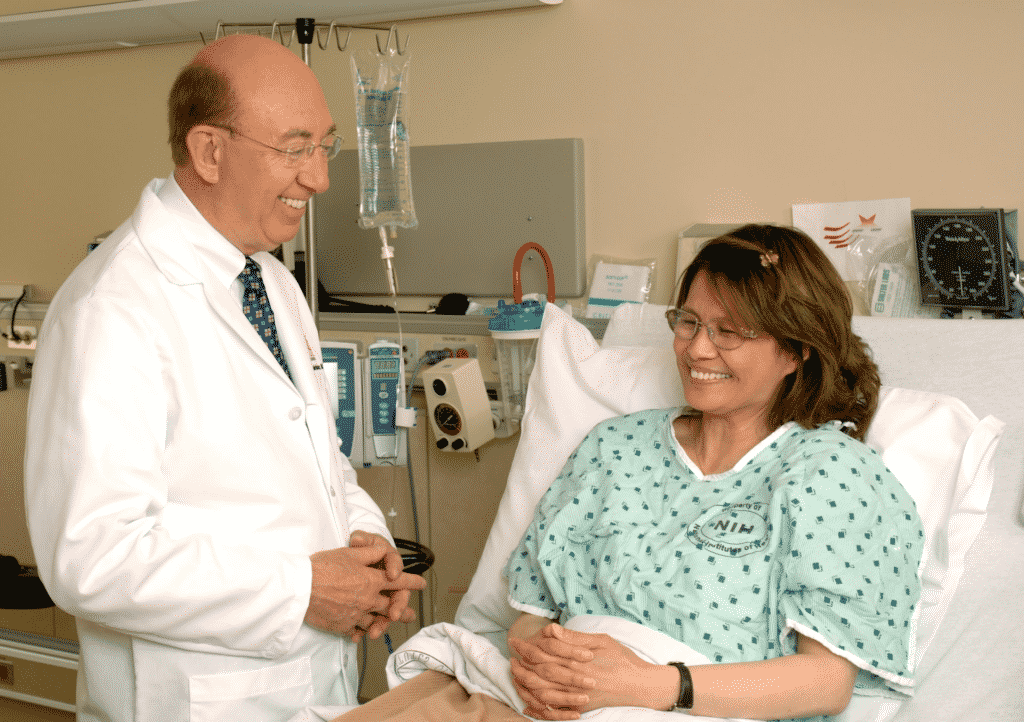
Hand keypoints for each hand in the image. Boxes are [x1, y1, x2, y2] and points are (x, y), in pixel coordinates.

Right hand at [304, 538, 425, 641]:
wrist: (300, 588)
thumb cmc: (323, 567)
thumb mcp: (349, 553)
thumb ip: (369, 553)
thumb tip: (382, 551)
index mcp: (372, 580)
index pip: (398, 581)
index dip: (412, 582)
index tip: (421, 584)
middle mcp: (368, 599)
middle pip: (390, 606)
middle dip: (402, 609)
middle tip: (410, 615)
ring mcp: (356, 615)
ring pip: (375, 622)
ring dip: (383, 624)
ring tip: (387, 627)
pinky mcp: (343, 626)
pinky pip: (357, 631)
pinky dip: (360, 632)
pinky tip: (361, 634)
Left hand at [510, 624, 674, 716]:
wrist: (640, 685)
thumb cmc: (622, 659)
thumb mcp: (601, 641)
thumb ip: (574, 638)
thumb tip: (551, 630)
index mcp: (577, 661)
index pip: (543, 653)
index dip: (526, 647)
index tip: (515, 641)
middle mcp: (574, 679)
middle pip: (539, 673)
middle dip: (521, 664)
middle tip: (510, 657)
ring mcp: (576, 696)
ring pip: (542, 692)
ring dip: (525, 684)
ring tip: (516, 675)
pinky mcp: (581, 708)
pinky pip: (554, 710)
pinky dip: (539, 707)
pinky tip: (529, 701)